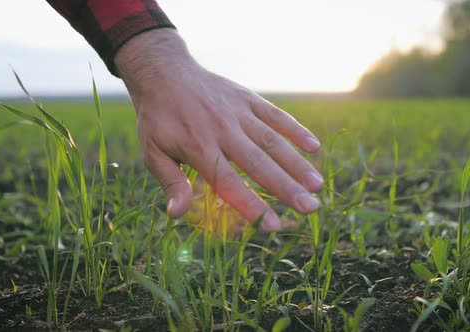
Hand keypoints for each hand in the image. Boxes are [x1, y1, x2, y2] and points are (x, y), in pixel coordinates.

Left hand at [114, 28, 322, 231]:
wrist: (164, 72)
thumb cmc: (158, 118)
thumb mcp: (152, 151)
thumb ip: (170, 182)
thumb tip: (176, 215)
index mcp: (198, 147)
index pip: (229, 182)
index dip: (253, 205)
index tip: (274, 226)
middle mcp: (223, 130)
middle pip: (259, 163)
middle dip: (286, 188)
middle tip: (310, 209)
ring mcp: (238, 112)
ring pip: (272, 140)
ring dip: (296, 163)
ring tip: (317, 185)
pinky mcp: (247, 98)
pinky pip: (275, 115)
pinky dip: (295, 129)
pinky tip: (314, 147)